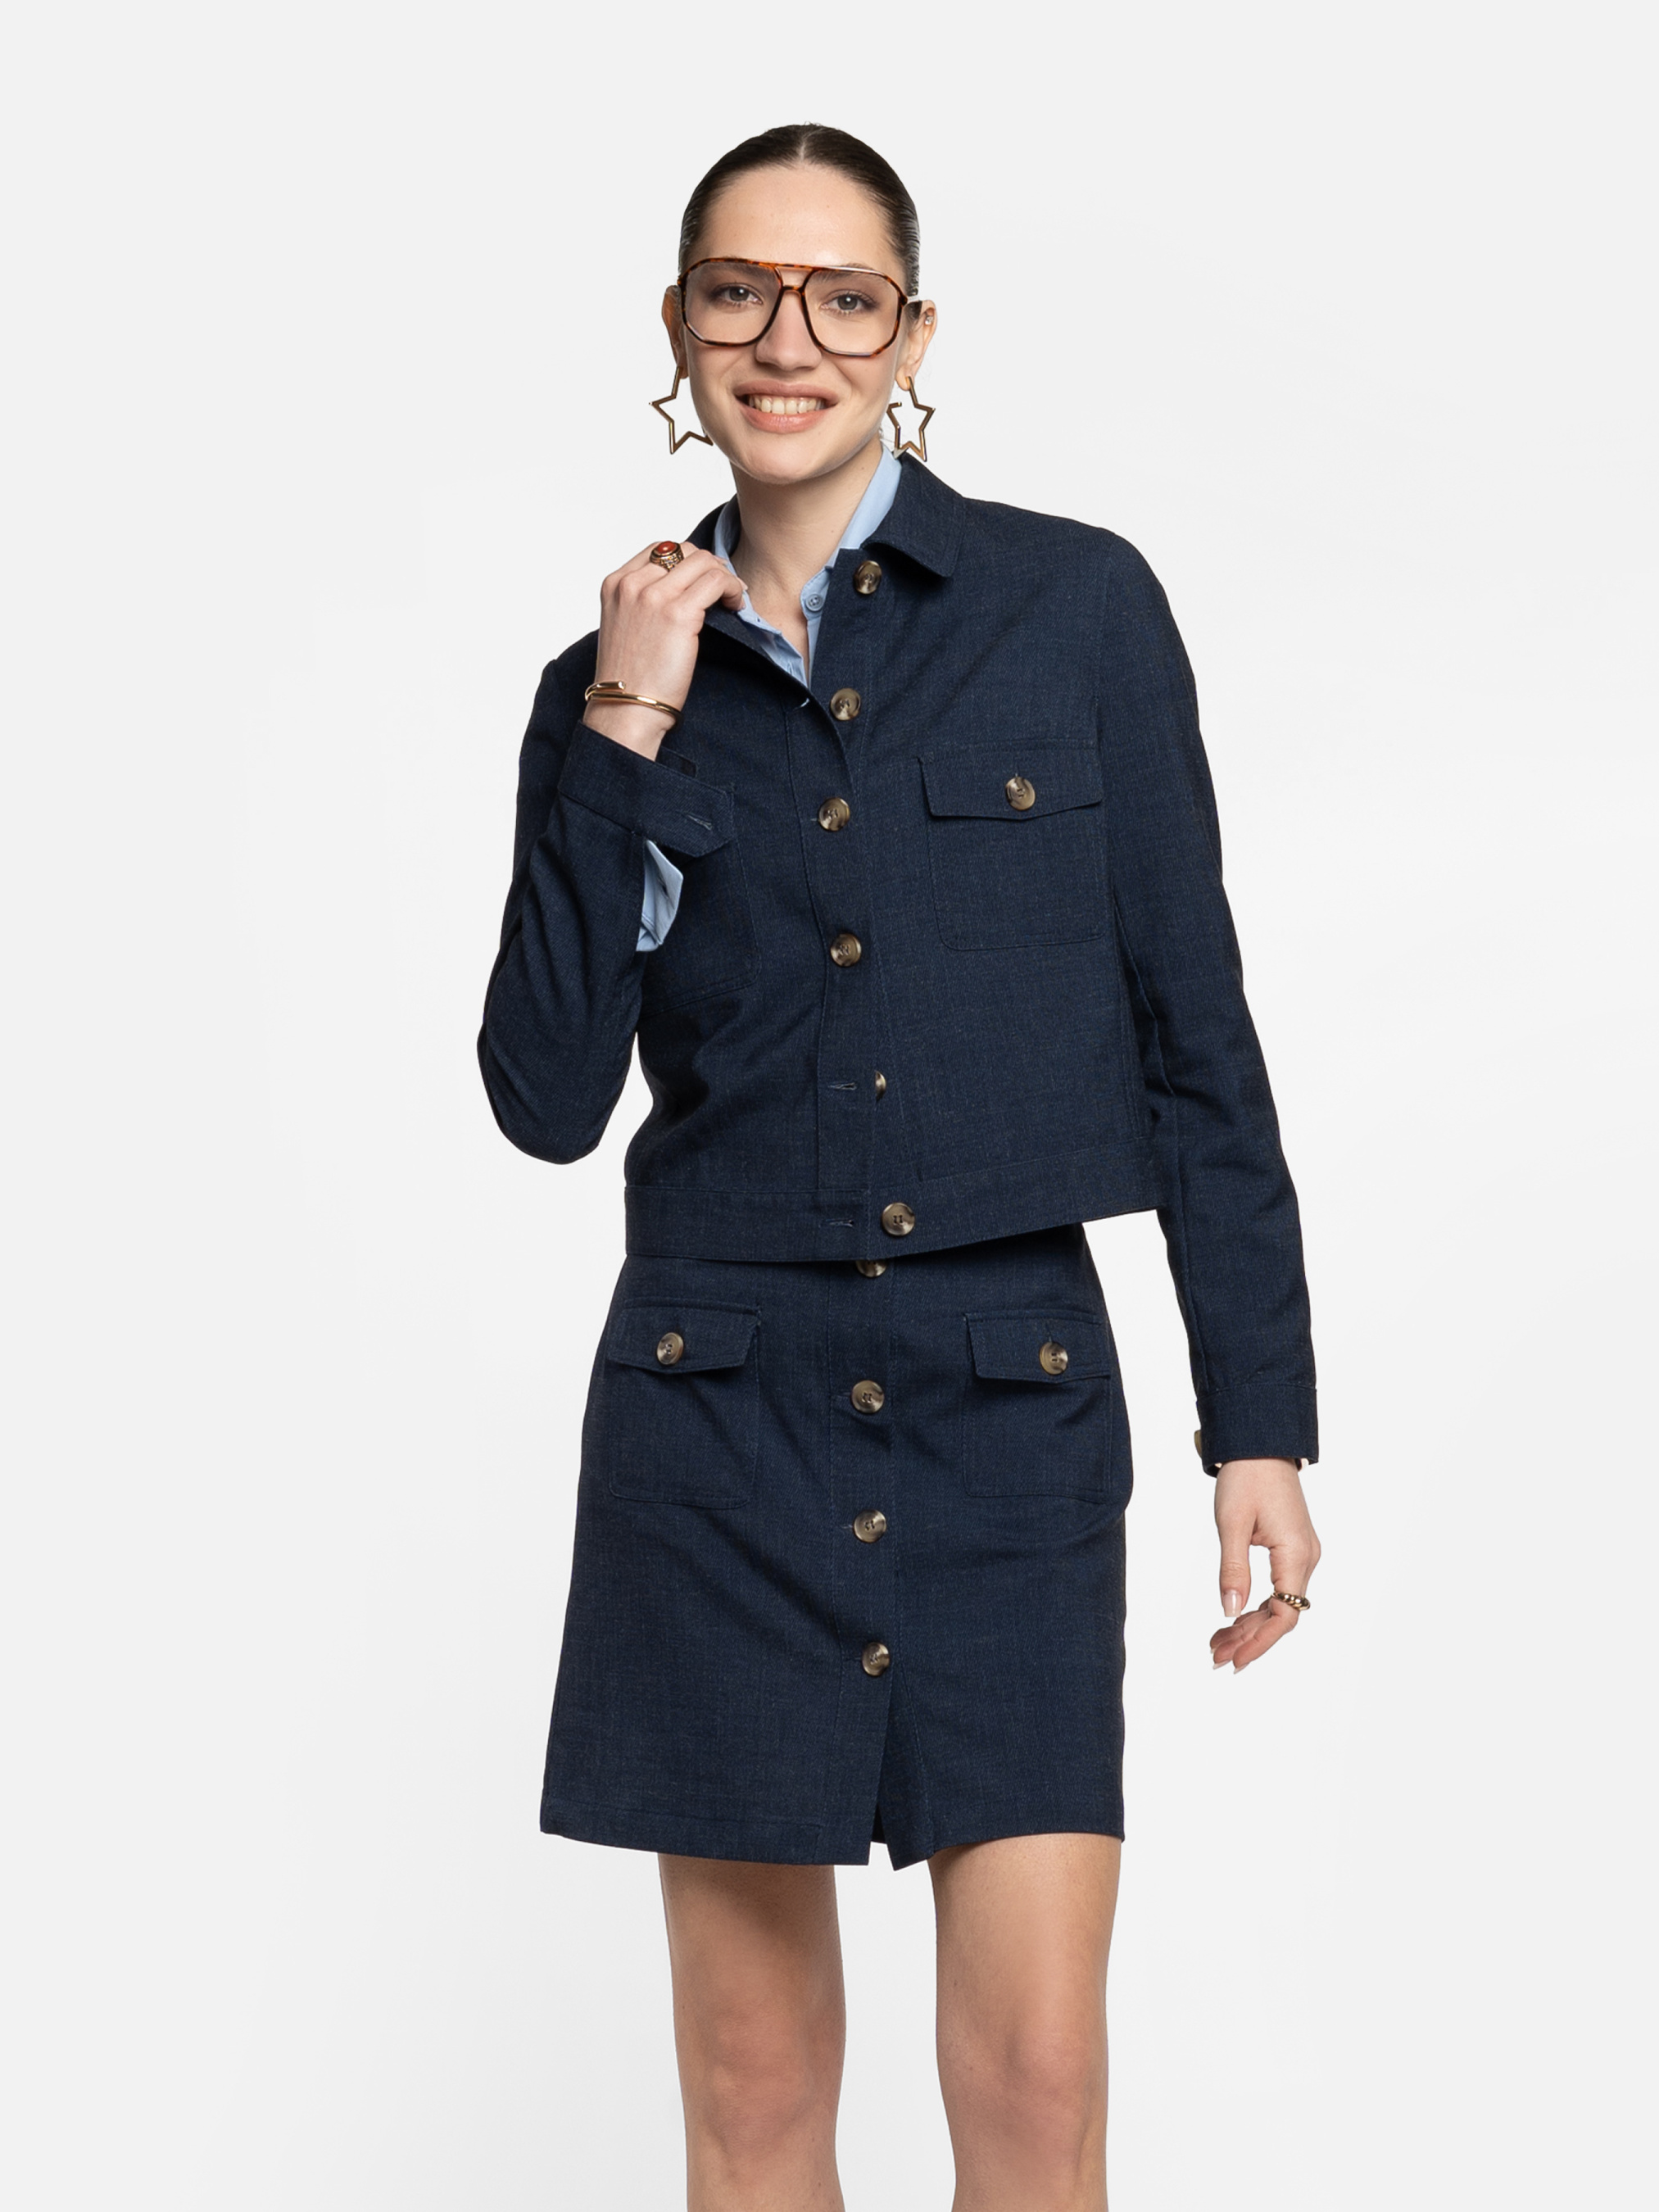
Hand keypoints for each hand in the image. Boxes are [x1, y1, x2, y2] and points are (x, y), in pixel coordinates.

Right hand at [584, 543, 746, 759]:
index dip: (687, 560)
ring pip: (702, 562)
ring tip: (733, 597)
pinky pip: (716, 581)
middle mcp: (631, 584)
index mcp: (615, 584)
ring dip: (724, 576)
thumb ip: (644, 602)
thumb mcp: (626, 627)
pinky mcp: (677, 614)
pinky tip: (736, 604)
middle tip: (724, 586)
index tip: (704, 577)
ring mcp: (653, 596)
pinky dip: (732, 588)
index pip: (658, 550)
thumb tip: (684, 590)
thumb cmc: (630, 678)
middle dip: (708, 565)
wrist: (625, 709)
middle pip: (682, 551)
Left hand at [1208, 1457, 1320, 1672]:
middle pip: (1282, 1615)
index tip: (1235, 1660)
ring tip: (1217, 1643)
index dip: (1260, 1641)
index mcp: (1296, 1553)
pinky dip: (1254, 1605)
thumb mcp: (1231, 1524)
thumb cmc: (1246, 1477)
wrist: (1260, 1445)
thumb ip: (1232, 1569)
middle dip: (1249, 1638)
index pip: (1284, 1614)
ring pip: (1279, 1604)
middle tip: (1215, 1656)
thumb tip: (1229, 1612)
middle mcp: (1306, 1558)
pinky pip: (1278, 1588)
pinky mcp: (1292, 1549)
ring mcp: (1301, 1554)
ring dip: (1250, 1625)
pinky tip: (1232, 1618)